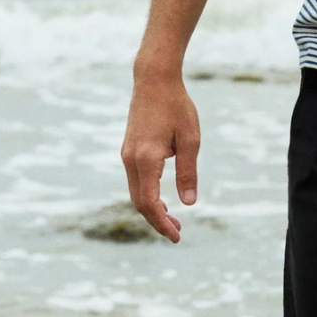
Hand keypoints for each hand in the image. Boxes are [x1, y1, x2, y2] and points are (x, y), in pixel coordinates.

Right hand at [120, 73, 200, 241]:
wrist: (153, 80)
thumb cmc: (176, 106)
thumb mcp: (190, 140)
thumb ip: (187, 173)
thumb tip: (189, 204)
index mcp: (146, 159)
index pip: (150, 203)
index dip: (162, 223)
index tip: (176, 236)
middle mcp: (131, 160)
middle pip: (139, 203)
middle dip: (157, 221)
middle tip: (178, 233)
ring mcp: (126, 155)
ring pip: (136, 193)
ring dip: (152, 209)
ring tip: (173, 220)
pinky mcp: (128, 150)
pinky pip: (135, 181)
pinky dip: (147, 196)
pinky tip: (163, 200)